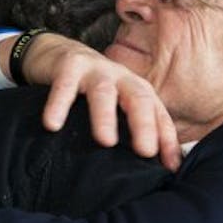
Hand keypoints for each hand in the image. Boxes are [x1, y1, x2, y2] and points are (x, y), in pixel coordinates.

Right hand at [20, 33, 180, 171]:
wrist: (58, 55)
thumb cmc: (92, 91)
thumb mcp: (116, 109)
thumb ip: (132, 132)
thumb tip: (157, 168)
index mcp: (137, 91)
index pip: (158, 115)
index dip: (166, 139)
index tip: (170, 167)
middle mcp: (121, 79)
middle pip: (139, 99)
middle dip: (144, 125)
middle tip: (145, 151)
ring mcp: (95, 71)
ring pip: (104, 92)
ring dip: (106, 116)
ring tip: (106, 141)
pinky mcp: (68, 66)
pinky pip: (64, 86)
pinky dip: (59, 104)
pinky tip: (52, 124)